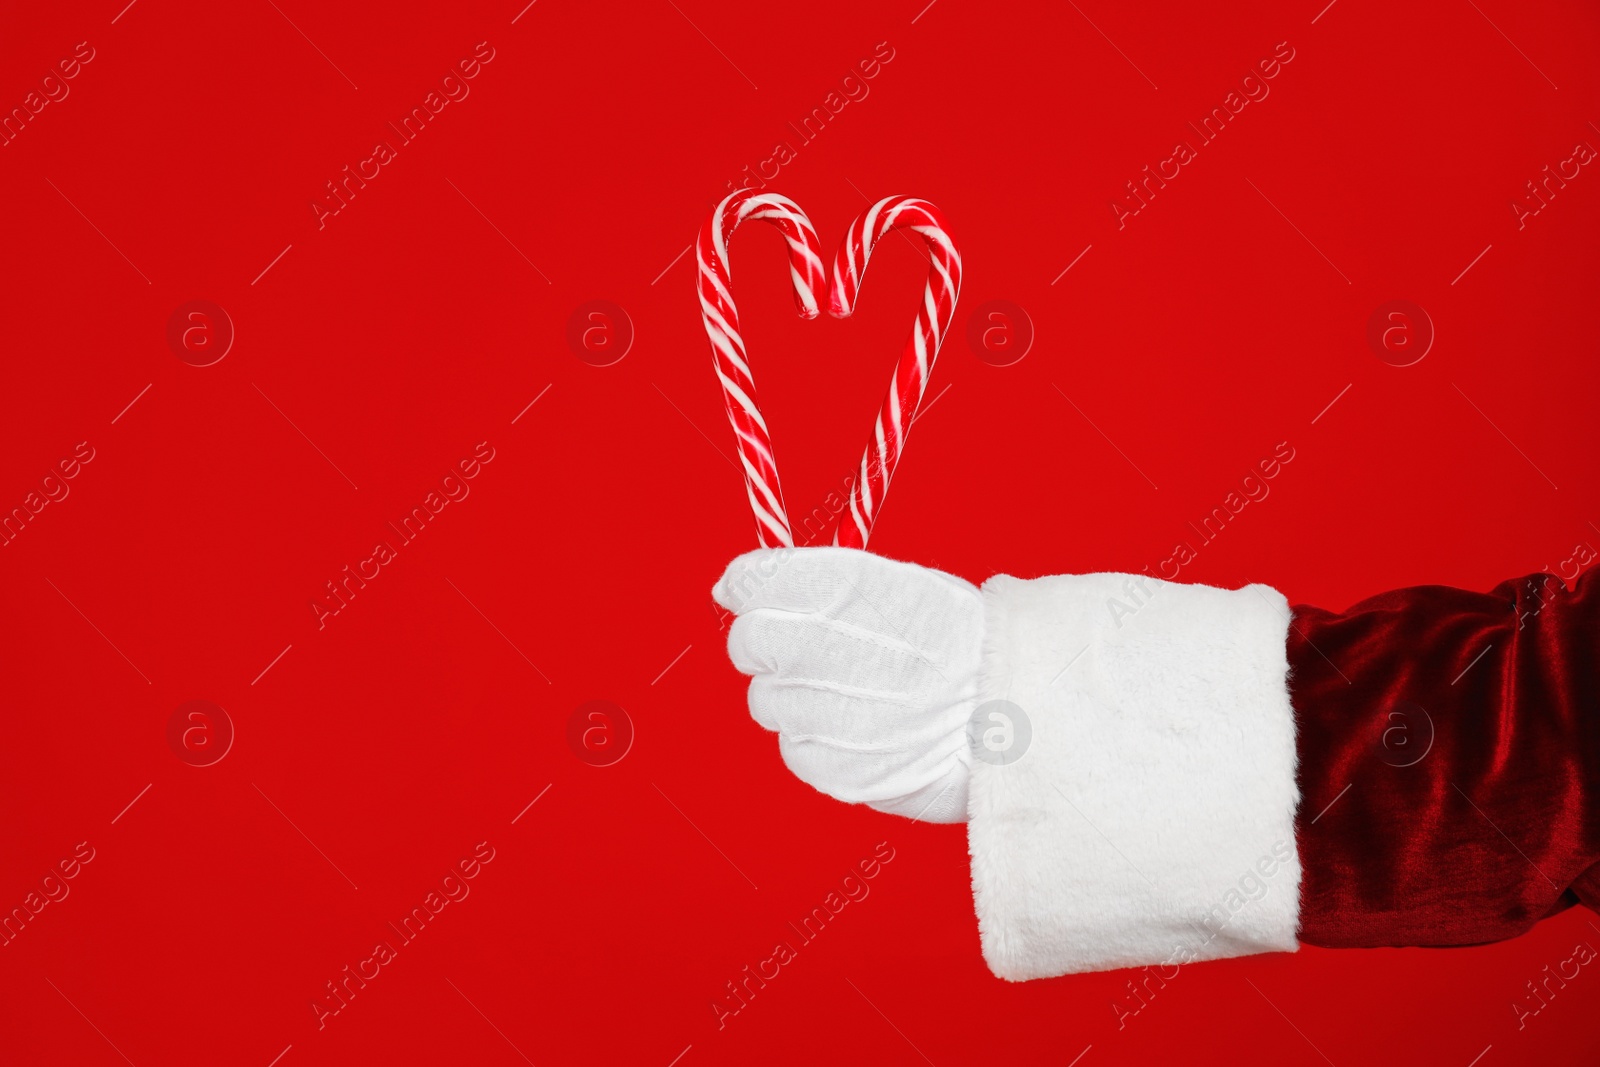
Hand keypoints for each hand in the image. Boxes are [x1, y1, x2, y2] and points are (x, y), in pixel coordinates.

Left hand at [712, 547, 982, 822]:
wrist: (1023, 718)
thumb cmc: (965, 646)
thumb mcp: (907, 585)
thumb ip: (820, 581)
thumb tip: (732, 584)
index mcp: (852, 588)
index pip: (755, 580)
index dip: (750, 586)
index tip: (756, 592)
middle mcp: (831, 647)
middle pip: (748, 642)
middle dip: (769, 644)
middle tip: (812, 650)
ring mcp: (829, 713)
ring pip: (766, 700)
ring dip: (797, 695)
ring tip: (858, 694)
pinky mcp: (834, 767)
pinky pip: (795, 747)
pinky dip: (820, 739)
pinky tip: (866, 728)